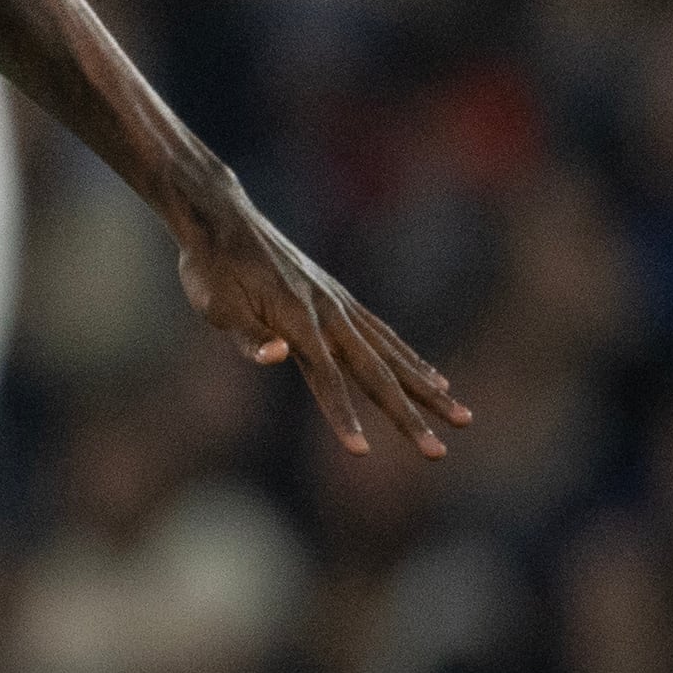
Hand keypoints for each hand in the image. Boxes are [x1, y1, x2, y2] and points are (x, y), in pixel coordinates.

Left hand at [166, 176, 471, 458]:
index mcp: (298, 321)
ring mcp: (340, 305)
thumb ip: (247, 335)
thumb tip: (275, 356)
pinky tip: (433, 378)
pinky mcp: (340, 299)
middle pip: (377, 374)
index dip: (342, 416)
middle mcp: (330, 314)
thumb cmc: (210, 267)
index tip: (361, 452)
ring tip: (461, 416)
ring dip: (427, 391)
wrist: (223, 219)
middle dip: (409, 416)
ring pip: (394, 356)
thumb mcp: (215, 304)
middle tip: (438, 452)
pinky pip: (385, 336)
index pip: (325, 379)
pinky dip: (412, 360)